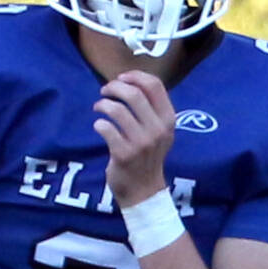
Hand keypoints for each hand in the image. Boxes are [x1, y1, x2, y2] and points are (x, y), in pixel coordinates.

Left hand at [94, 71, 177, 210]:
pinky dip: (99, 124)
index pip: (155, 85)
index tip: (121, 78)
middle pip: (134, 94)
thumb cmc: (148, 156)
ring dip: (103, 104)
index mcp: (168, 120)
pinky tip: (99, 126)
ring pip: (117, 109)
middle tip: (105, 91)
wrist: (144, 191)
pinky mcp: (124, 154)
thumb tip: (128, 81)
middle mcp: (158, 130)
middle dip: (114, 87)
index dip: (135, 76)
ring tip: (99, 107)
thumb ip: (151, 108)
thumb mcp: (159, 132)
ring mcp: (142, 143)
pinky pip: (106, 128)